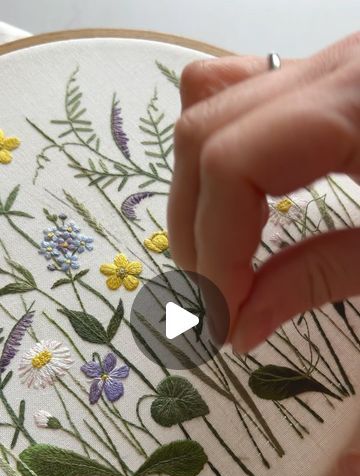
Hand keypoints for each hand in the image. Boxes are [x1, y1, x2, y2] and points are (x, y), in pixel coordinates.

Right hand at [167, 33, 359, 351]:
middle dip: (196, 230)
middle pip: (206, 133)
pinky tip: (241, 198)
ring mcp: (327, 62)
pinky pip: (241, 92)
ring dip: (199, 192)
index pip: (233, 164)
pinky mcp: (329, 78)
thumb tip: (237, 326)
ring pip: (212, 106)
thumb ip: (316, 281)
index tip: (226, 319)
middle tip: (216, 301)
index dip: (215, 249)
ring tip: (220, 256)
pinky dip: (220, 151)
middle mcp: (332, 65)